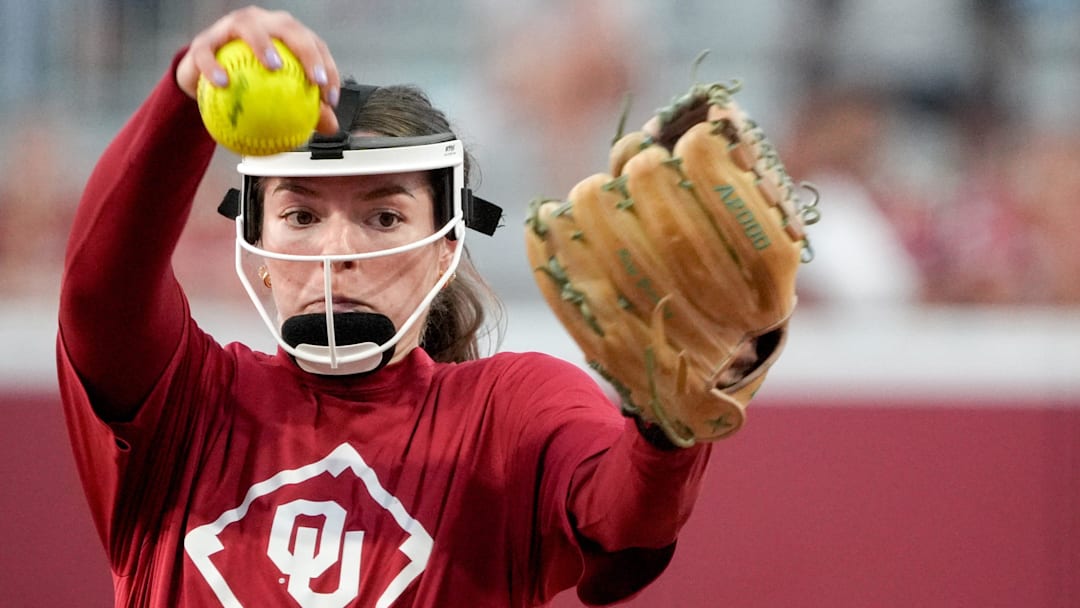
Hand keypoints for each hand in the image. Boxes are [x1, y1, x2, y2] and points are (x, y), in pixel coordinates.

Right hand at [176, 6, 340, 133]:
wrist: (204, 76)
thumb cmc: (247, 81)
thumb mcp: (277, 95)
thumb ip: (305, 107)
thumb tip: (330, 126)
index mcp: (283, 34)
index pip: (313, 43)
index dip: (327, 67)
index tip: (329, 97)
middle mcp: (262, 23)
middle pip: (289, 28)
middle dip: (307, 51)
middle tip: (316, 80)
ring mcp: (231, 27)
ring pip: (250, 27)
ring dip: (264, 45)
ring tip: (275, 66)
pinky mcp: (204, 40)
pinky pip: (208, 52)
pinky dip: (214, 66)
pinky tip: (223, 83)